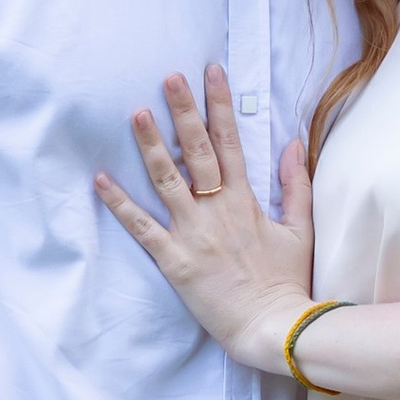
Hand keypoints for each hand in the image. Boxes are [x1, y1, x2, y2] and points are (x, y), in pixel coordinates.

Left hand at [94, 62, 312, 369]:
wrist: (273, 327)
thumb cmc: (286, 282)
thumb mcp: (299, 229)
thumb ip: (295, 185)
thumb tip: (293, 143)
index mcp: (245, 200)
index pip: (231, 141)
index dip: (219, 104)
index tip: (210, 72)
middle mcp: (216, 209)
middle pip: (197, 150)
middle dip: (183, 110)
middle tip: (168, 77)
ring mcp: (193, 234)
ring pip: (167, 180)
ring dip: (150, 145)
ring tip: (135, 113)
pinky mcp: (175, 261)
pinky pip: (142, 228)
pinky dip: (120, 204)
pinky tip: (101, 179)